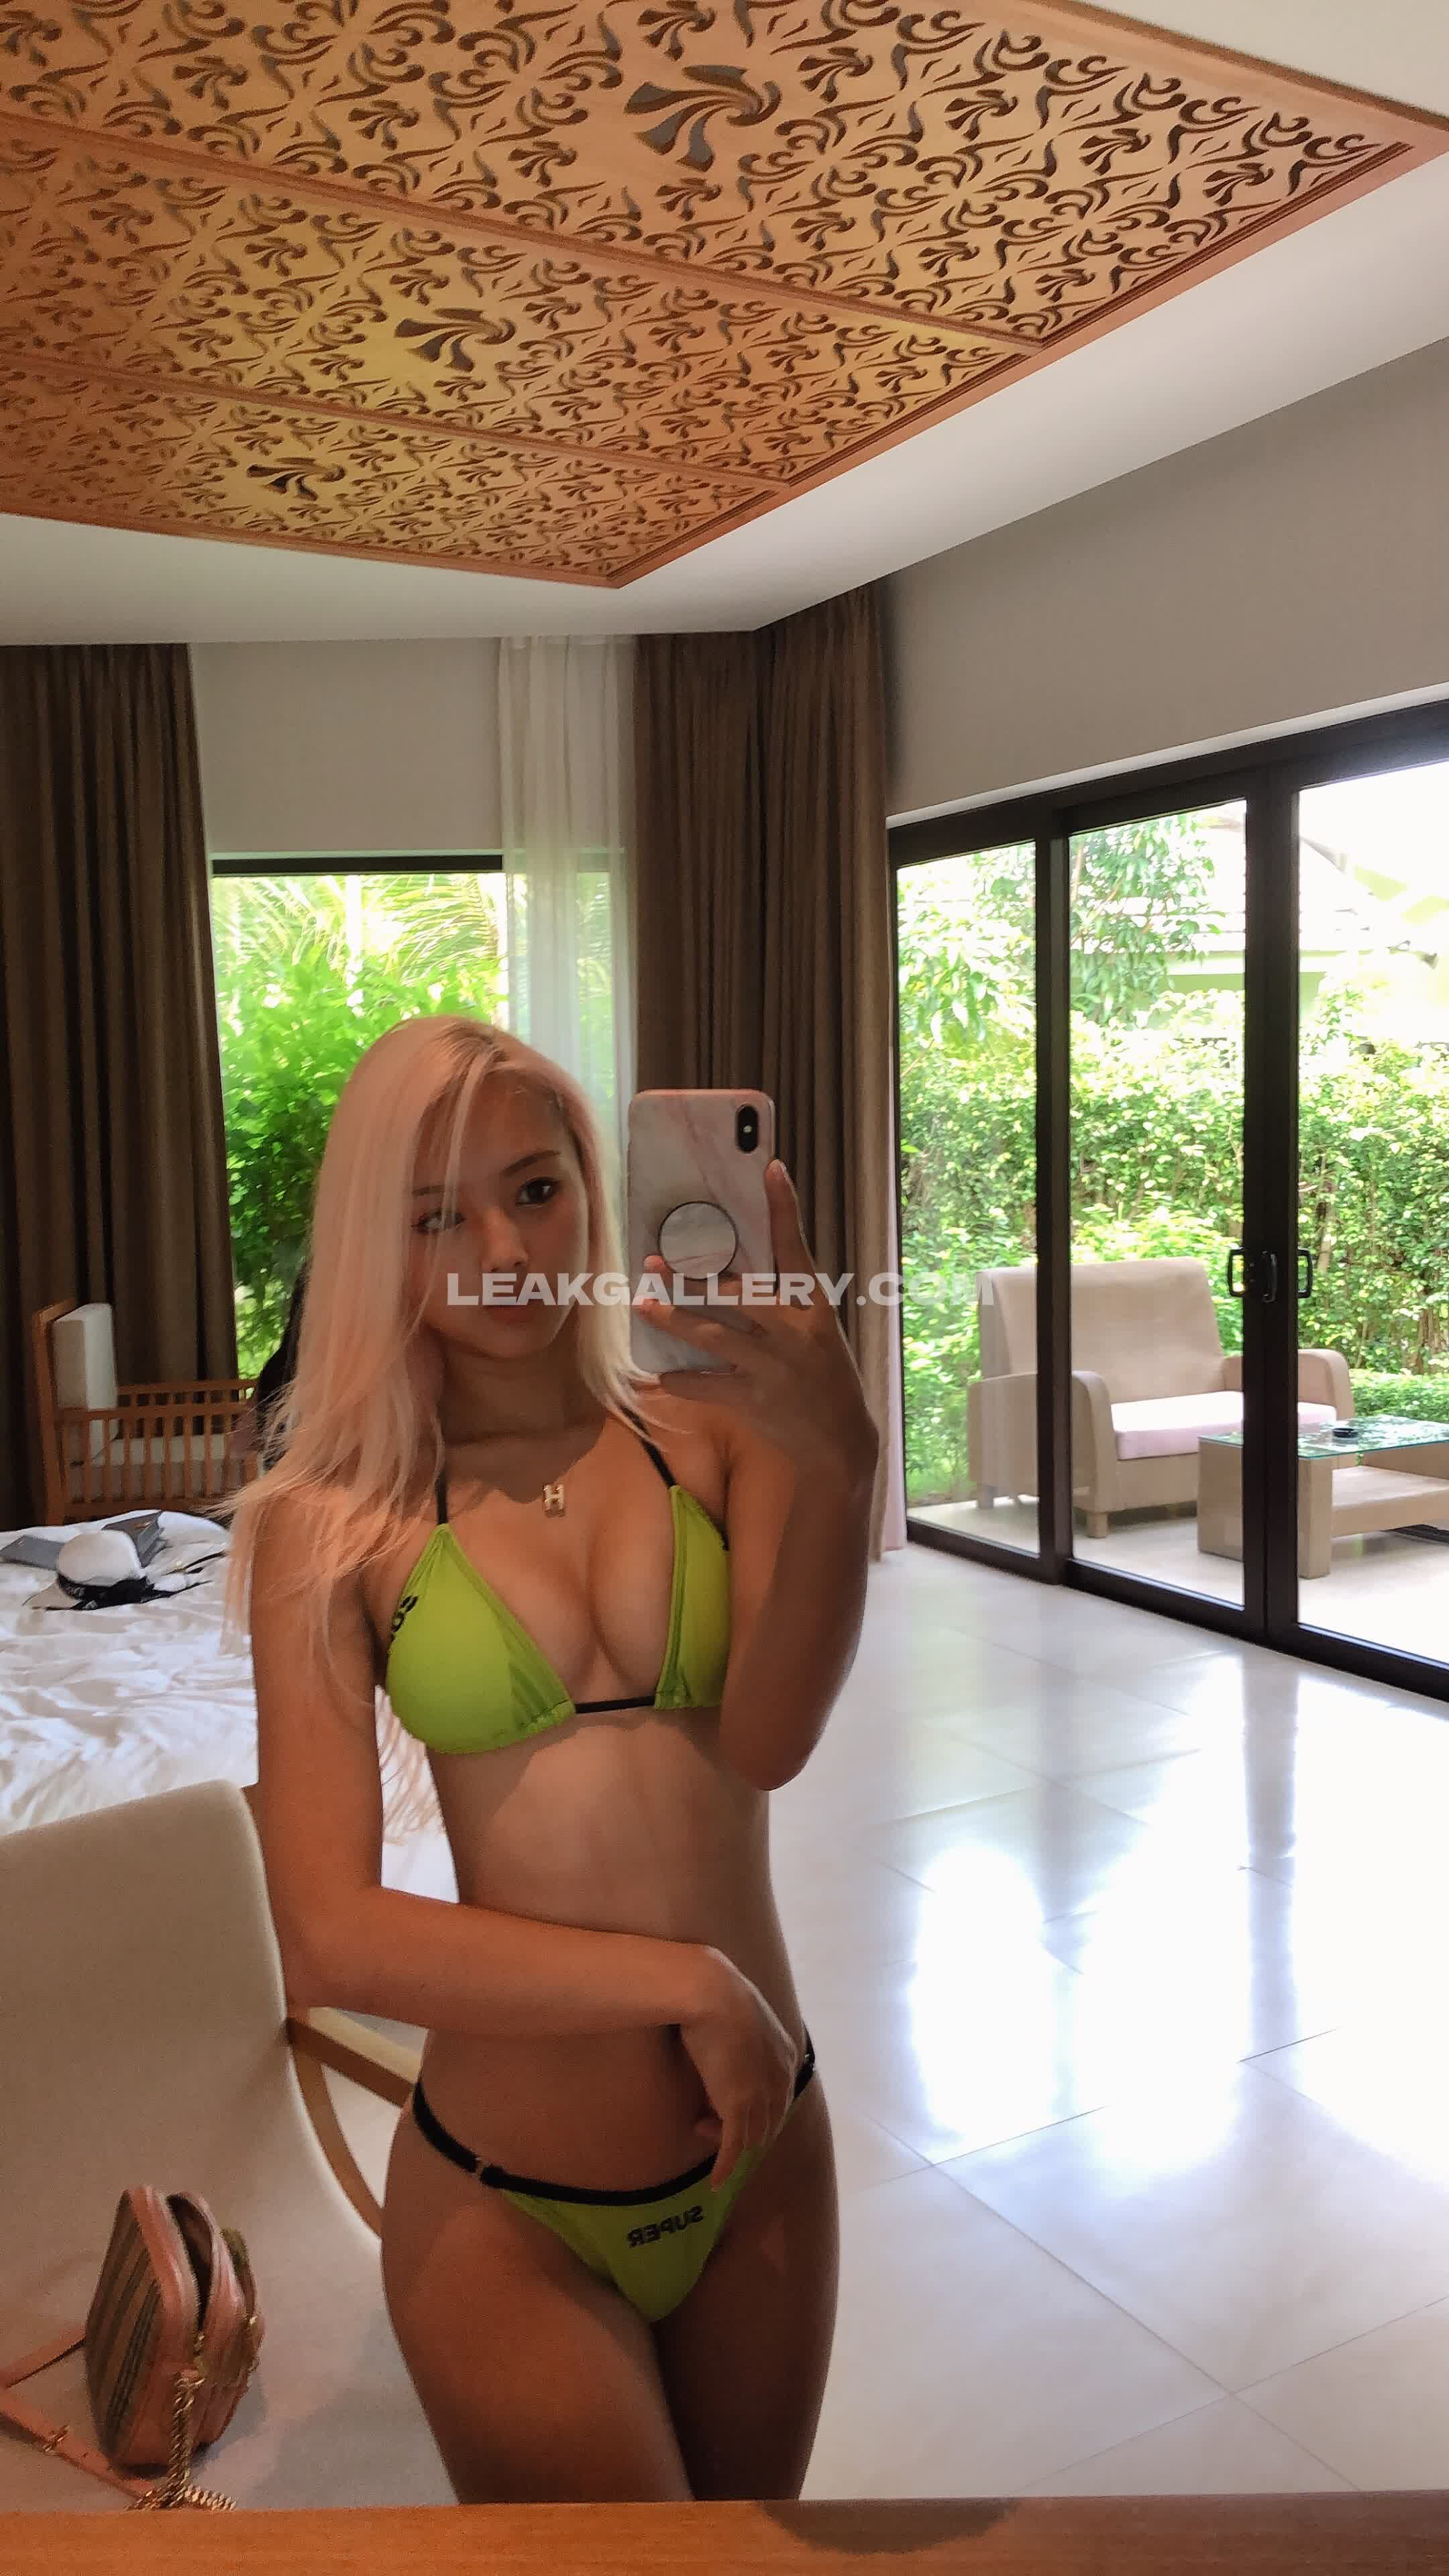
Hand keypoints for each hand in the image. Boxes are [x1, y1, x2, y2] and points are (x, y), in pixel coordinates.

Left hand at [633, 1158, 879, 1478]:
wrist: (839, 1440)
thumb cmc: (823, 1376)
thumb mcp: (816, 1331)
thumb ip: (782, 1302)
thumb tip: (729, 1271)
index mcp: (813, 1306)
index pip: (796, 1249)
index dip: (784, 1209)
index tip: (771, 1170)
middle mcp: (794, 1330)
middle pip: (738, 1293)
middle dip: (694, 1278)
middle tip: (657, 1262)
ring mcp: (773, 1366)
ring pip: (712, 1336)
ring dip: (672, 1320)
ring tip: (643, 1306)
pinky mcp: (754, 1399)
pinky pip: (705, 1384)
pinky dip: (679, 1380)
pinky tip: (659, 1375)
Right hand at [677, 1951, 800, 2192]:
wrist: (712, 1994)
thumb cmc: (719, 1996)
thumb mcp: (742, 2020)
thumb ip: (744, 2038)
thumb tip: (728, 2042)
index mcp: (785, 2058)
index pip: (777, 2099)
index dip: (756, 2109)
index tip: (729, 2105)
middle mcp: (780, 2081)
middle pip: (767, 2122)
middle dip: (743, 2127)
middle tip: (709, 2120)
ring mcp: (760, 2097)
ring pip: (750, 2136)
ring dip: (727, 2141)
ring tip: (700, 2129)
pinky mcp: (738, 2108)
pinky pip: (733, 2148)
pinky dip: (725, 2167)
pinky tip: (716, 2181)